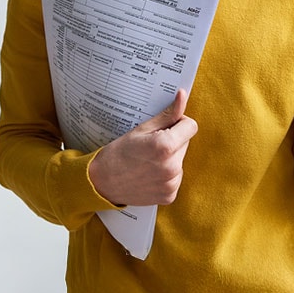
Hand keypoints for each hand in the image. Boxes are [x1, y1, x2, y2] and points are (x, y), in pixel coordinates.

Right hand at [88, 88, 197, 205]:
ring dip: (170, 159)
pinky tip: (149, 174)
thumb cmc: (119, 153)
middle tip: (150, 146)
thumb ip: (166, 114)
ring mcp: (171, 184)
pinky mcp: (169, 196)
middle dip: (172, 141)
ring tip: (148, 161)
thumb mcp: (141, 129)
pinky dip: (166, 175)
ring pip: (181, 161)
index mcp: (165, 147)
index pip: (190, 126)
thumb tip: (183, 96)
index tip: (165, 127)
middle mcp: (171, 167)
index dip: (178, 123)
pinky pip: (176, 178)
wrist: (102, 182)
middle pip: (186, 144)